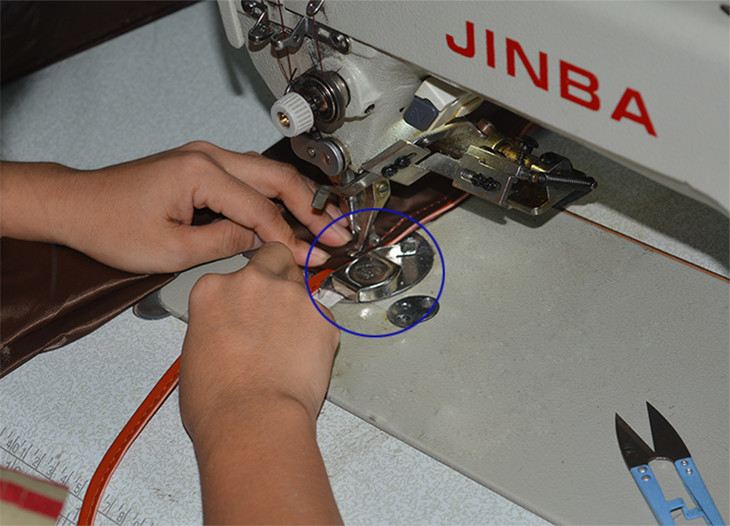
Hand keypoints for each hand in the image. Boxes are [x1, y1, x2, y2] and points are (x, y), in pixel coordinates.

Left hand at [0, 141, 350, 272]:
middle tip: (339, 234)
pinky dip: (276, 198)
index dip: (292, 239)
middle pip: (278, 179)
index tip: (315, 260)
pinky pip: (250, 179)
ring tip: (326, 225)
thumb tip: (264, 243)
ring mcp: (206, 158)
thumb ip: (224, 243)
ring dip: (299, 200)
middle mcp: (208, 157)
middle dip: (313, 208)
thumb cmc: (110, 226)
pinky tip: (293, 215)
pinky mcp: (202, 167)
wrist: (75, 205)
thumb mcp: (171, 250)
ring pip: (268, 175)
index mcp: (201, 173)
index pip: (261, 210)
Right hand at [179, 242, 338, 431]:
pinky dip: (318, 332)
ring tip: (289, 346)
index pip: (234, 273)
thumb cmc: (218, 402)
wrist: (254, 421)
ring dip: (297, 308)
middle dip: (277, 274)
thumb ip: (215, 325)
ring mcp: (291, 295)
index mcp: (213, 289)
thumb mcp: (194, 353)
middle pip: (274, 257)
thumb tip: (227, 332)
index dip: (243, 293)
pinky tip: (305, 358)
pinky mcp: (322, 315)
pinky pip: (323, 316)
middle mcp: (252, 282)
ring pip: (302, 287)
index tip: (247, 309)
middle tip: (276, 310)